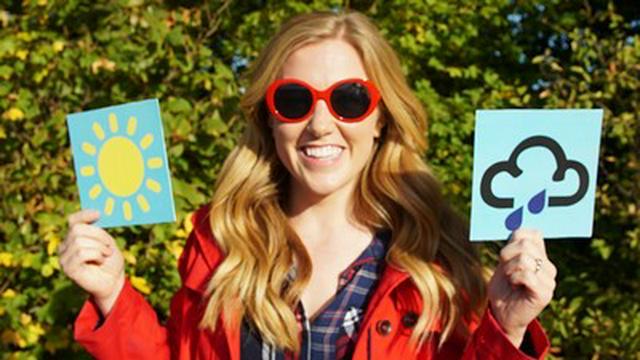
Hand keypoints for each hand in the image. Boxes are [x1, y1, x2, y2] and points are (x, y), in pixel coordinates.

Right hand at [58, 209, 124, 315]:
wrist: (113, 281)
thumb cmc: (110, 261)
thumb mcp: (106, 241)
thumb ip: (98, 230)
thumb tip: (96, 212)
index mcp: (74, 237)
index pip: (73, 220)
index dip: (84, 215)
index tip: (99, 214)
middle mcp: (65, 246)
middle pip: (77, 229)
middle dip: (98, 235)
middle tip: (108, 247)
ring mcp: (64, 257)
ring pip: (80, 241)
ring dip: (99, 247)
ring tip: (105, 256)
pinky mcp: (68, 268)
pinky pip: (81, 253)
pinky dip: (96, 255)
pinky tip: (100, 261)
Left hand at [488, 229, 556, 346]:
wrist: (501, 314)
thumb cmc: (502, 287)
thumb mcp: (504, 262)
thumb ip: (513, 245)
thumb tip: (518, 224)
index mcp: (540, 256)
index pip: (531, 233)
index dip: (513, 239)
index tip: (506, 255)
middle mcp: (548, 266)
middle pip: (525, 244)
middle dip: (507, 254)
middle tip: (505, 270)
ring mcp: (549, 280)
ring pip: (525, 258)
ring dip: (509, 269)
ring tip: (511, 280)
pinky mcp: (545, 293)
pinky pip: (526, 274)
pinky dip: (514, 278)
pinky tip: (515, 286)